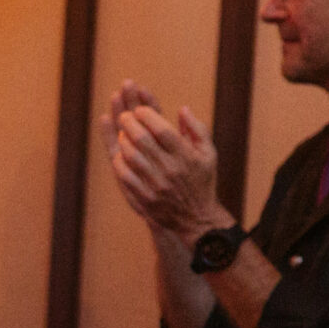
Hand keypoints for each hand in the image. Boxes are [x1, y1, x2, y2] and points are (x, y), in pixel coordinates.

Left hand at [105, 80, 227, 239]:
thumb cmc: (201, 180)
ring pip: (132, 157)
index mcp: (187, 157)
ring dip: (123, 141)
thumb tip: (182, 109)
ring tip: (122, 132)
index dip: (148, 115)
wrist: (196, 218)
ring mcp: (156, 185)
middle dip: (130, 123)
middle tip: (124, 116)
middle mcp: (171, 170)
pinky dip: (119, 162)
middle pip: (143, 141)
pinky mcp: (144, 198)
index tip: (139, 109)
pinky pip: (125, 176)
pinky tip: (119, 153)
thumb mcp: (208, 154)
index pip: (163, 130)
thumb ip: (197, 130)